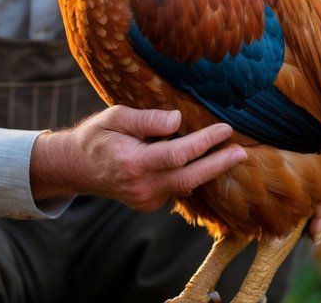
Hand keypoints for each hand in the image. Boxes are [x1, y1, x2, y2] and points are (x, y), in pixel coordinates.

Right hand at [30, 106, 245, 211]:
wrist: (78, 167)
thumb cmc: (98, 136)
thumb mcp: (116, 117)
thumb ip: (148, 119)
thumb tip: (178, 120)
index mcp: (134, 163)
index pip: (177, 154)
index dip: (204, 142)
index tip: (225, 129)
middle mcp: (142, 187)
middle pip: (189, 178)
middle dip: (219, 165)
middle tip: (242, 152)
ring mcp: (146, 200)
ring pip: (185, 186)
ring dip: (209, 170)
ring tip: (231, 154)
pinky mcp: (149, 204)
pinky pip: (176, 189)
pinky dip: (189, 174)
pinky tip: (201, 160)